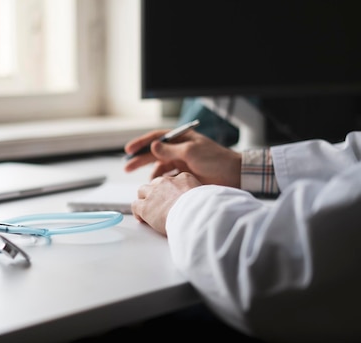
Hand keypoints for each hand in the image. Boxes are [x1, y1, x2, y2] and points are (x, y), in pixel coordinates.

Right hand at [124, 128, 241, 187]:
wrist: (234, 175)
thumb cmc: (215, 159)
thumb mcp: (190, 151)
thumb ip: (170, 149)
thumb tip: (153, 146)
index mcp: (181, 138)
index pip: (157, 137)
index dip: (141, 143)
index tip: (129, 150)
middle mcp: (180, 149)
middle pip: (154, 153)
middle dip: (140, 160)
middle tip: (127, 167)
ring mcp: (182, 163)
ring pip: (160, 167)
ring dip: (152, 174)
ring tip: (148, 184)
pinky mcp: (185, 176)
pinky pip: (168, 178)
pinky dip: (162, 182)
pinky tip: (159, 187)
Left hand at [131, 172, 201, 234]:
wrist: (194, 216)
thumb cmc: (203, 209)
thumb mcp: (206, 196)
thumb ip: (200, 195)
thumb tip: (204, 202)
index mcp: (183, 178)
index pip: (173, 180)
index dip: (171, 189)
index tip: (172, 197)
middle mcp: (166, 182)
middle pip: (156, 183)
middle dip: (156, 192)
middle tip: (158, 203)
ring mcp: (153, 193)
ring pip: (142, 191)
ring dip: (144, 199)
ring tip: (147, 208)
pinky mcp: (145, 206)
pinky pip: (135, 205)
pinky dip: (137, 212)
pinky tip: (141, 218)